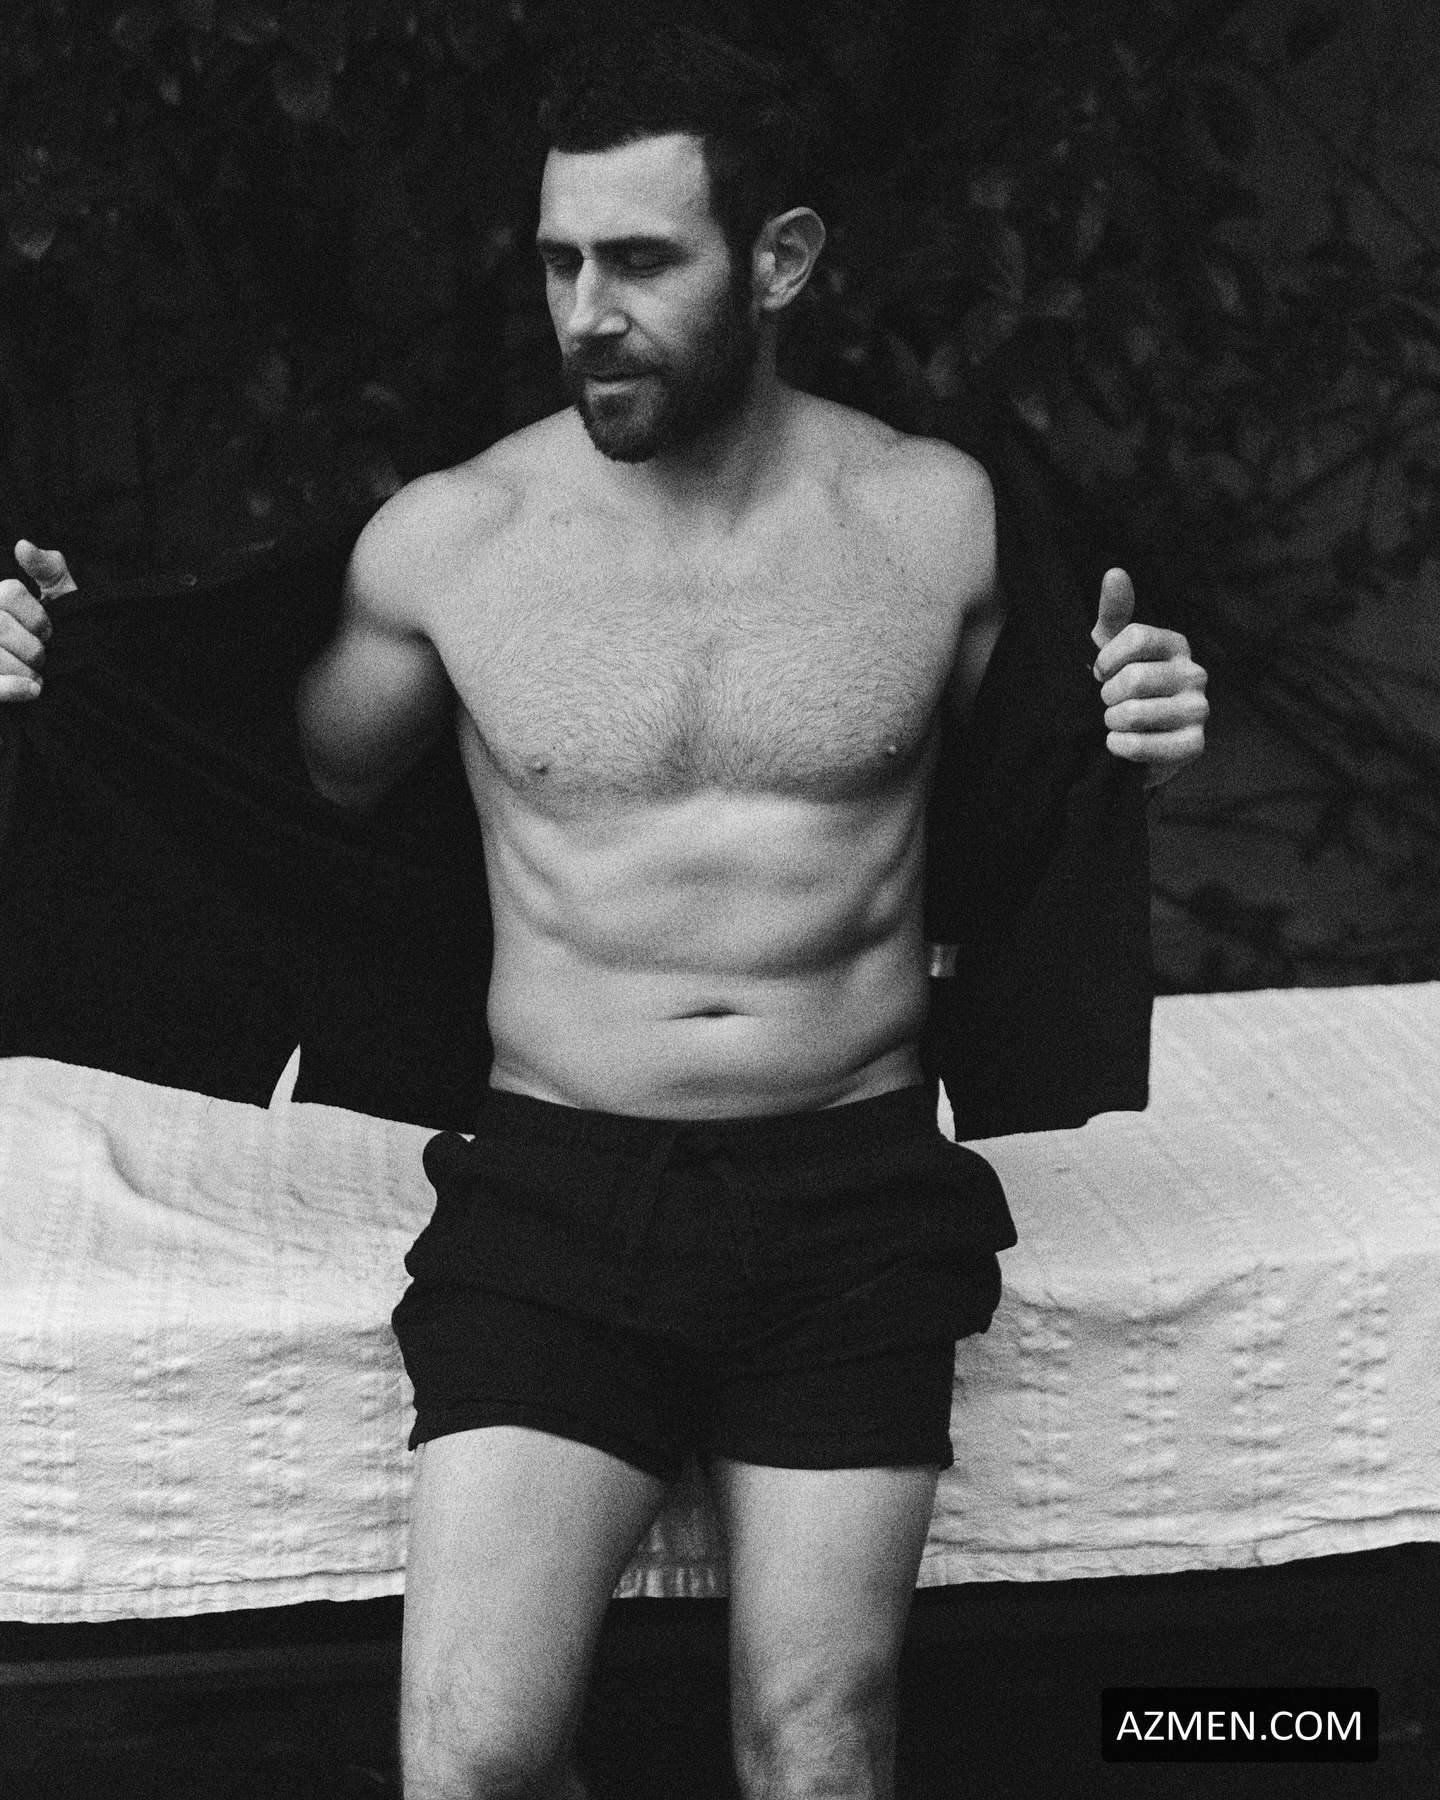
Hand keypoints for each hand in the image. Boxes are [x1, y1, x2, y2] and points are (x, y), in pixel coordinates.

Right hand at [1, 540, 75, 701]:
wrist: (79, 682)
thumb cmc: (64, 635)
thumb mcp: (62, 600)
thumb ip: (49, 570)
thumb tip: (23, 546)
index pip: (8, 594)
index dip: (36, 616)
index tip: (51, 632)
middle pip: (0, 626)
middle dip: (32, 646)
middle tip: (44, 658)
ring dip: (26, 670)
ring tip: (38, 677)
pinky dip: (12, 688)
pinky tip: (34, 690)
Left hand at [1091, 568, 1207, 790]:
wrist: (1134, 741)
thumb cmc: (1122, 687)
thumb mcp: (1112, 648)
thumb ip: (1114, 612)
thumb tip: (1115, 572)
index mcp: (1176, 644)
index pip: (1135, 636)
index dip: (1106, 659)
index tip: (1100, 672)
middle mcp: (1195, 673)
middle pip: (1134, 677)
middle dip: (1108, 695)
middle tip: (1108, 703)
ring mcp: (1199, 710)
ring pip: (1136, 712)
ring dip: (1112, 722)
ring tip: (1115, 722)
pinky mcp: (1195, 745)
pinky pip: (1146, 746)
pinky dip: (1121, 746)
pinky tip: (1118, 743)